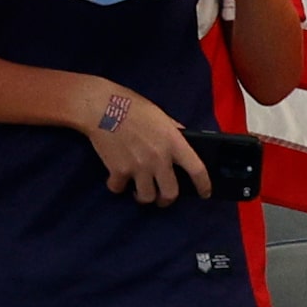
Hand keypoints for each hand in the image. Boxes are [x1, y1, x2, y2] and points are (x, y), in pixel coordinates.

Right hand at [79, 84, 210, 205]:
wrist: (102, 106)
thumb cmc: (132, 106)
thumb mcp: (161, 116)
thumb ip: (173, 132)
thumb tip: (182, 139)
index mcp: (173, 142)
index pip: (197, 169)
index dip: (204, 185)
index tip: (205, 193)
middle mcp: (159, 159)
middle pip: (170, 193)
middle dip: (166, 200)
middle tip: (162, 197)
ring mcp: (138, 167)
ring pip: (146, 197)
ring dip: (143, 196)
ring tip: (138, 189)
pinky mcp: (118, 171)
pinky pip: (119, 189)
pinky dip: (118, 186)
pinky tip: (117, 179)